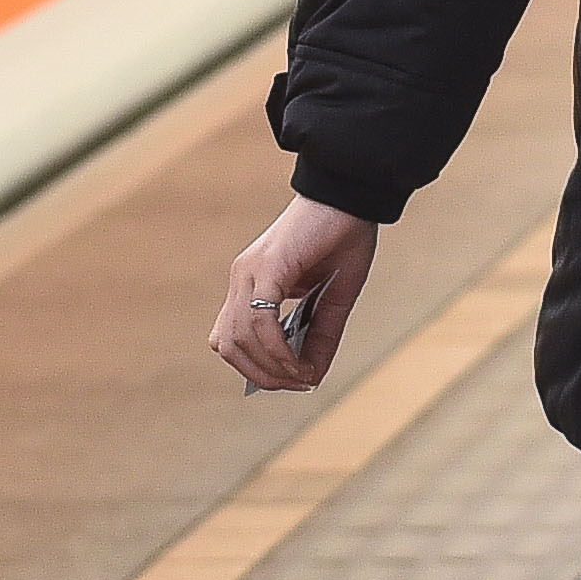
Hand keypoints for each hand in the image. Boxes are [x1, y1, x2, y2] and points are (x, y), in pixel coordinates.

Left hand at [212, 198, 379, 390]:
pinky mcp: (267, 266)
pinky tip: (299, 362)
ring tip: (301, 376)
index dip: (255, 368)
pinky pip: (261, 322)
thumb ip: (320, 336)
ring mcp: (250, 271)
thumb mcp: (334, 299)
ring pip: (239, 339)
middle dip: (261, 375)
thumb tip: (311, 376)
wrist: (352, 195)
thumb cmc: (344, 239)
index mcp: (252, 282)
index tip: (292, 380)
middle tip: (296, 383)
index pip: (231, 338)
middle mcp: (243, 277)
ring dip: (270, 368)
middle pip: (228, 345)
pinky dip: (278, 350)